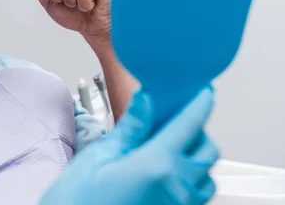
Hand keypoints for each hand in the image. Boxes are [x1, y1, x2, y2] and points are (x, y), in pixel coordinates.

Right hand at [39, 87, 218, 204]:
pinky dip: (191, 179)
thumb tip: (145, 99)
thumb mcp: (99, 157)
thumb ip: (130, 127)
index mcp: (156, 165)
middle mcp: (176, 187)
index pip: (189, 124)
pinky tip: (167, 173)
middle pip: (207, 149)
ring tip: (170, 147)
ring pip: (206, 174)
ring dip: (195, 157)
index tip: (202, 90)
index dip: (200, 102)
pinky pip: (197, 195)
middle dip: (197, 129)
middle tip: (175, 118)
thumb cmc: (78, 202)